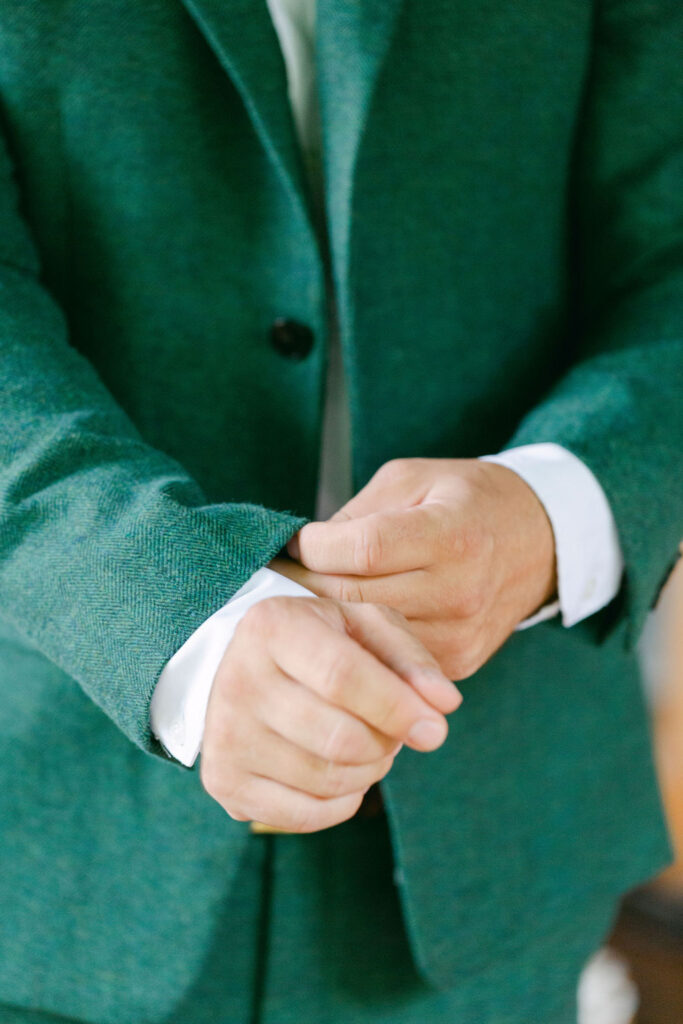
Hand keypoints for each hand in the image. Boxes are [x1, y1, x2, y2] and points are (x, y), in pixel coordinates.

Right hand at [200, 594, 461, 832]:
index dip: (397, 708)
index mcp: (272, 627)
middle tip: (392, 731)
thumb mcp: (365, 627)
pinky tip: (341, 771)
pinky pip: (307, 815)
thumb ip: (411, 659)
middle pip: (340, 738)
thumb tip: (445, 706)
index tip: (435, 729)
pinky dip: (342, 801)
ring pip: (328, 780)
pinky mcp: (224, 782)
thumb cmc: (321, 642)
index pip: (343, 677)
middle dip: (386, 743)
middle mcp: (237, 680)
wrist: (243, 666)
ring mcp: (225, 735)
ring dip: (369, 771)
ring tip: (366, 744)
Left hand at [271, 458, 556, 681]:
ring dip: (325, 620)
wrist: (539, 542)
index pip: (364, 549)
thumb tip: (305, 550)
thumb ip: (359, 513)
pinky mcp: (458, 662)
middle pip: (355, 598)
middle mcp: (460, 589)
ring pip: (365, 637)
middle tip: (274, 575)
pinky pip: (389, 659)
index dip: (316, 546)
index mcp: (452, 533)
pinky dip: (358, 642)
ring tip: (299, 601)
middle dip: (306, 585)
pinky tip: (340, 625)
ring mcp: (460, 634)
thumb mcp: (415, 479)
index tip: (295, 540)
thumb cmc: (469, 500)